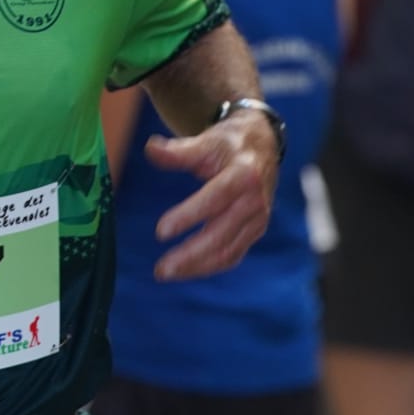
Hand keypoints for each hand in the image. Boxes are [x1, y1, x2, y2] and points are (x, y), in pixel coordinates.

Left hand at [143, 115, 276, 280]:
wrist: (262, 148)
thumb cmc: (229, 144)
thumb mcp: (206, 141)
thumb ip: (178, 150)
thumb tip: (151, 149)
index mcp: (244, 175)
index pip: (215, 199)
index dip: (189, 216)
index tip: (160, 232)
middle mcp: (255, 201)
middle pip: (221, 234)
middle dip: (190, 255)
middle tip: (161, 269)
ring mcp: (258, 220)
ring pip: (227, 251)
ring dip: (197, 266)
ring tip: (166, 273)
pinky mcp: (255, 231)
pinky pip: (232, 255)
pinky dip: (209, 266)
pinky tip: (186, 270)